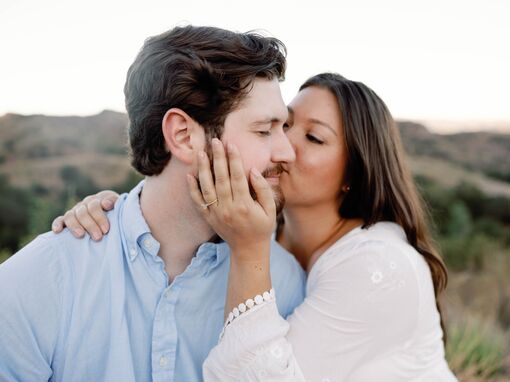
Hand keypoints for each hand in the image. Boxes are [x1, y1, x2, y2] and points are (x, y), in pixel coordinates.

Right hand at [51, 190, 118, 240]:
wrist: (111, 214)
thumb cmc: (116, 213)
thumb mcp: (118, 206)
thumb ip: (114, 203)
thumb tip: (106, 204)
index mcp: (97, 200)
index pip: (95, 206)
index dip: (99, 217)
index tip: (106, 230)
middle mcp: (84, 204)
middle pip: (83, 212)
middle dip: (90, 225)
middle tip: (98, 237)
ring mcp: (75, 211)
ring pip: (70, 216)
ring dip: (75, 226)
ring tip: (81, 235)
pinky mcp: (67, 220)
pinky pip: (60, 220)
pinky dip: (57, 224)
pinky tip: (57, 231)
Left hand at [187, 138, 275, 255]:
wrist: (248, 250)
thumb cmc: (262, 227)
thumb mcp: (270, 210)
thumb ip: (263, 190)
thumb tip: (253, 170)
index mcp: (244, 205)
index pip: (237, 177)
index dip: (234, 159)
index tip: (231, 144)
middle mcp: (228, 208)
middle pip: (221, 178)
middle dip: (218, 158)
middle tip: (215, 140)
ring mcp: (216, 213)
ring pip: (207, 187)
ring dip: (203, 169)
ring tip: (201, 153)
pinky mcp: (208, 218)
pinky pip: (198, 202)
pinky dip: (192, 189)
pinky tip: (189, 175)